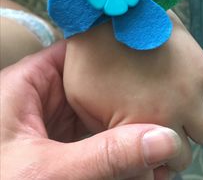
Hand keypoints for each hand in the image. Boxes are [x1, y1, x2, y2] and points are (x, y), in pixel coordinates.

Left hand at [1, 41, 181, 179]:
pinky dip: (111, 146)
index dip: (109, 49)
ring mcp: (49, 122)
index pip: (75, 51)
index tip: (143, 52)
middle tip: (159, 95)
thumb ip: (105, 154)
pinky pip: (90, 137)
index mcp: (26, 83)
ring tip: (155, 125)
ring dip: (120, 125)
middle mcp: (39, 97)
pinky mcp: (56, 146)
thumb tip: (163, 139)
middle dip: (123, 94)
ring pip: (93, 112)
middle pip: (90, 83)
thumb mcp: (49, 169)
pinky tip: (136, 154)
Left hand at [64, 11, 202, 171]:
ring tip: (174, 106)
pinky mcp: (201, 67)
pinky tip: (188, 85)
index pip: (154, 170)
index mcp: (139, 126)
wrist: (107, 15)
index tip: (145, 153)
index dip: (151, 166)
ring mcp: (190, 90)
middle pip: (185, 156)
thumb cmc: (88, 56)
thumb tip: (125, 145)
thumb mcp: (82, 101)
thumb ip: (104, 132)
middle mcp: (171, 114)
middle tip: (158, 127)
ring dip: (192, 123)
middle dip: (170, 146)